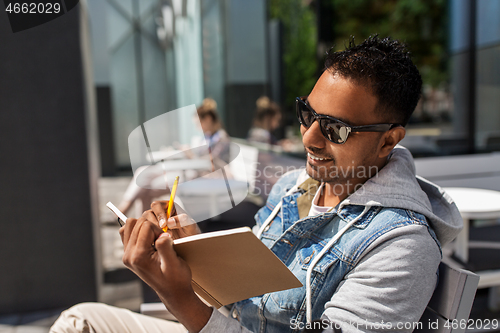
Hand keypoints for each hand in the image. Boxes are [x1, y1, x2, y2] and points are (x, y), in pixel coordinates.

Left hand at [119, 217, 211, 331]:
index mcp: (138, 257)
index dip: (159, 229)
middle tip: (161, 242)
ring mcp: (127, 255)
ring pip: (130, 225)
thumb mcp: (174, 263)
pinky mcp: (129, 254)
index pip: (145, 226)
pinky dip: (139, 231)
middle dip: (152, 228)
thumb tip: (161, 234)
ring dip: (145, 228)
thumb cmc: (176, 279)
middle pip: (137, 223)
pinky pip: (128, 232)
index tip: (166, 241)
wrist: (173, 291)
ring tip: (155, 240)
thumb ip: (165, 247)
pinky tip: (149, 240)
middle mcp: (128, 256)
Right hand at [143, 200, 200, 239]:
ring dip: (152, 231)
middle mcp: (159, 213)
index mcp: (168, 206)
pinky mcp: (150, 233)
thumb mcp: (190, 226)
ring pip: (144, 224)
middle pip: (148, 214)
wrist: (189, 244)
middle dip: (154, 224)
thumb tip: (170, 221)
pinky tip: (157, 243)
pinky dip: (149, 237)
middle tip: (163, 234)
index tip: (164, 225)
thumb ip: (182, 221)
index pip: (157, 205)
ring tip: (163, 238)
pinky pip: (144, 233)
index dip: (159, 214)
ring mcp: (153, 223)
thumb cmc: (191, 232)